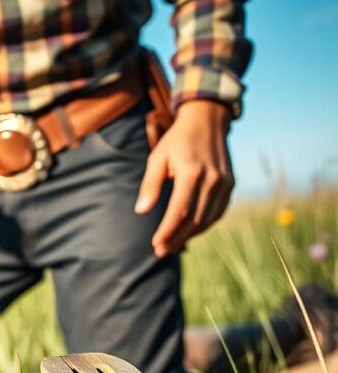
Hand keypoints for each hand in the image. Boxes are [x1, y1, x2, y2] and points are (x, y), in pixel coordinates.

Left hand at [135, 100, 234, 257]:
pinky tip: (189, 231)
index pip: (179, 212)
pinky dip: (203, 224)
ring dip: (190, 235)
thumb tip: (141, 210)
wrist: (208, 121)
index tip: (155, 245)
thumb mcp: (157, 157)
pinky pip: (217, 212)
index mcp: (192, 172)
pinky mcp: (231, 185)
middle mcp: (212, 180)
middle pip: (194, 220)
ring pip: (207, 219)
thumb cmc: (177, 140)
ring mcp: (225, 183)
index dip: (167, 232)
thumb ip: (150, 184)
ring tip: (172, 244)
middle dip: (177, 238)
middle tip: (161, 251)